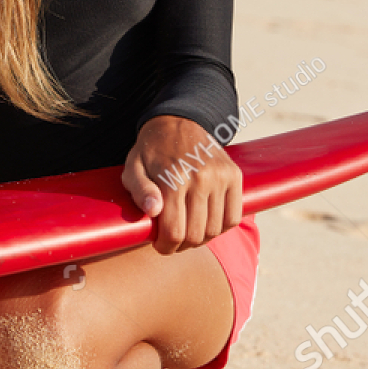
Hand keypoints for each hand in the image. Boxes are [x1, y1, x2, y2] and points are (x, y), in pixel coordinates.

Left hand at [121, 115, 242, 254]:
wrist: (178, 121)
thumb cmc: (151, 150)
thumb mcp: (133, 167)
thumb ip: (139, 190)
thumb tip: (152, 211)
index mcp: (173, 179)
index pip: (174, 232)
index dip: (166, 247)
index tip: (160, 245)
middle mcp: (201, 178)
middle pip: (195, 235)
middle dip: (181, 246)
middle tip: (173, 241)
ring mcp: (220, 177)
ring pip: (216, 229)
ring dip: (201, 239)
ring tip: (188, 232)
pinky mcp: (234, 176)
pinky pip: (233, 217)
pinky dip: (222, 228)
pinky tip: (207, 223)